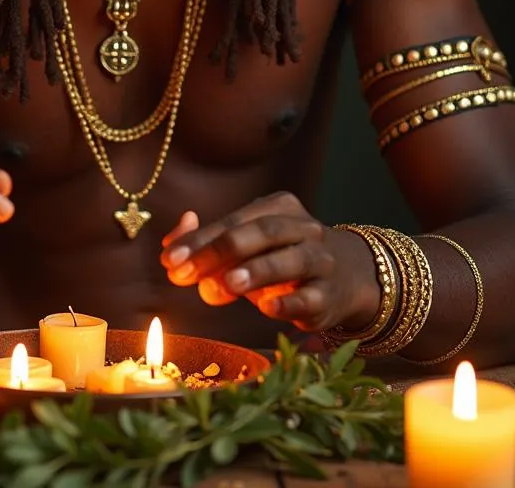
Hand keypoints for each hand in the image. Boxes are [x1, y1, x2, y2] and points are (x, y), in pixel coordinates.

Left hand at [160, 193, 379, 331]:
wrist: (345, 279)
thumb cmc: (280, 259)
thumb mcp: (246, 245)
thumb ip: (205, 242)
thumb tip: (170, 245)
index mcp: (279, 208)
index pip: (235, 220)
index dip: (201, 240)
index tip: (170, 261)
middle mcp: (304, 229)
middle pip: (263, 232)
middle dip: (222, 251)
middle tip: (188, 274)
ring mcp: (321, 262)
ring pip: (292, 260)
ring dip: (257, 271)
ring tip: (226, 284)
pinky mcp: (330, 297)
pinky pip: (311, 297)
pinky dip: (289, 302)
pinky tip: (268, 307)